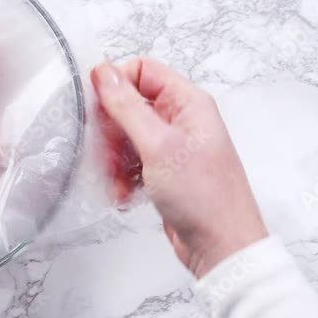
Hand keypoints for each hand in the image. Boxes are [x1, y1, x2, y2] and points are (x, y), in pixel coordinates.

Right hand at [90, 57, 268, 278]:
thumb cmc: (205, 197)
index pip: (143, 71)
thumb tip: (104, 72)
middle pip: (129, 105)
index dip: (115, 84)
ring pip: (126, 136)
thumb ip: (127, 106)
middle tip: (106, 152)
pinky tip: (126, 194)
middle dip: (112, 130)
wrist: (221, 246)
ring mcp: (172, 147)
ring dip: (114, 158)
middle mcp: (181, 121)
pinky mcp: (164, 171)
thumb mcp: (158, 145)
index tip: (96, 107)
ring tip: (118, 180)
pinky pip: (131, 162)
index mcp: (188, 103)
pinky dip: (122, 176)